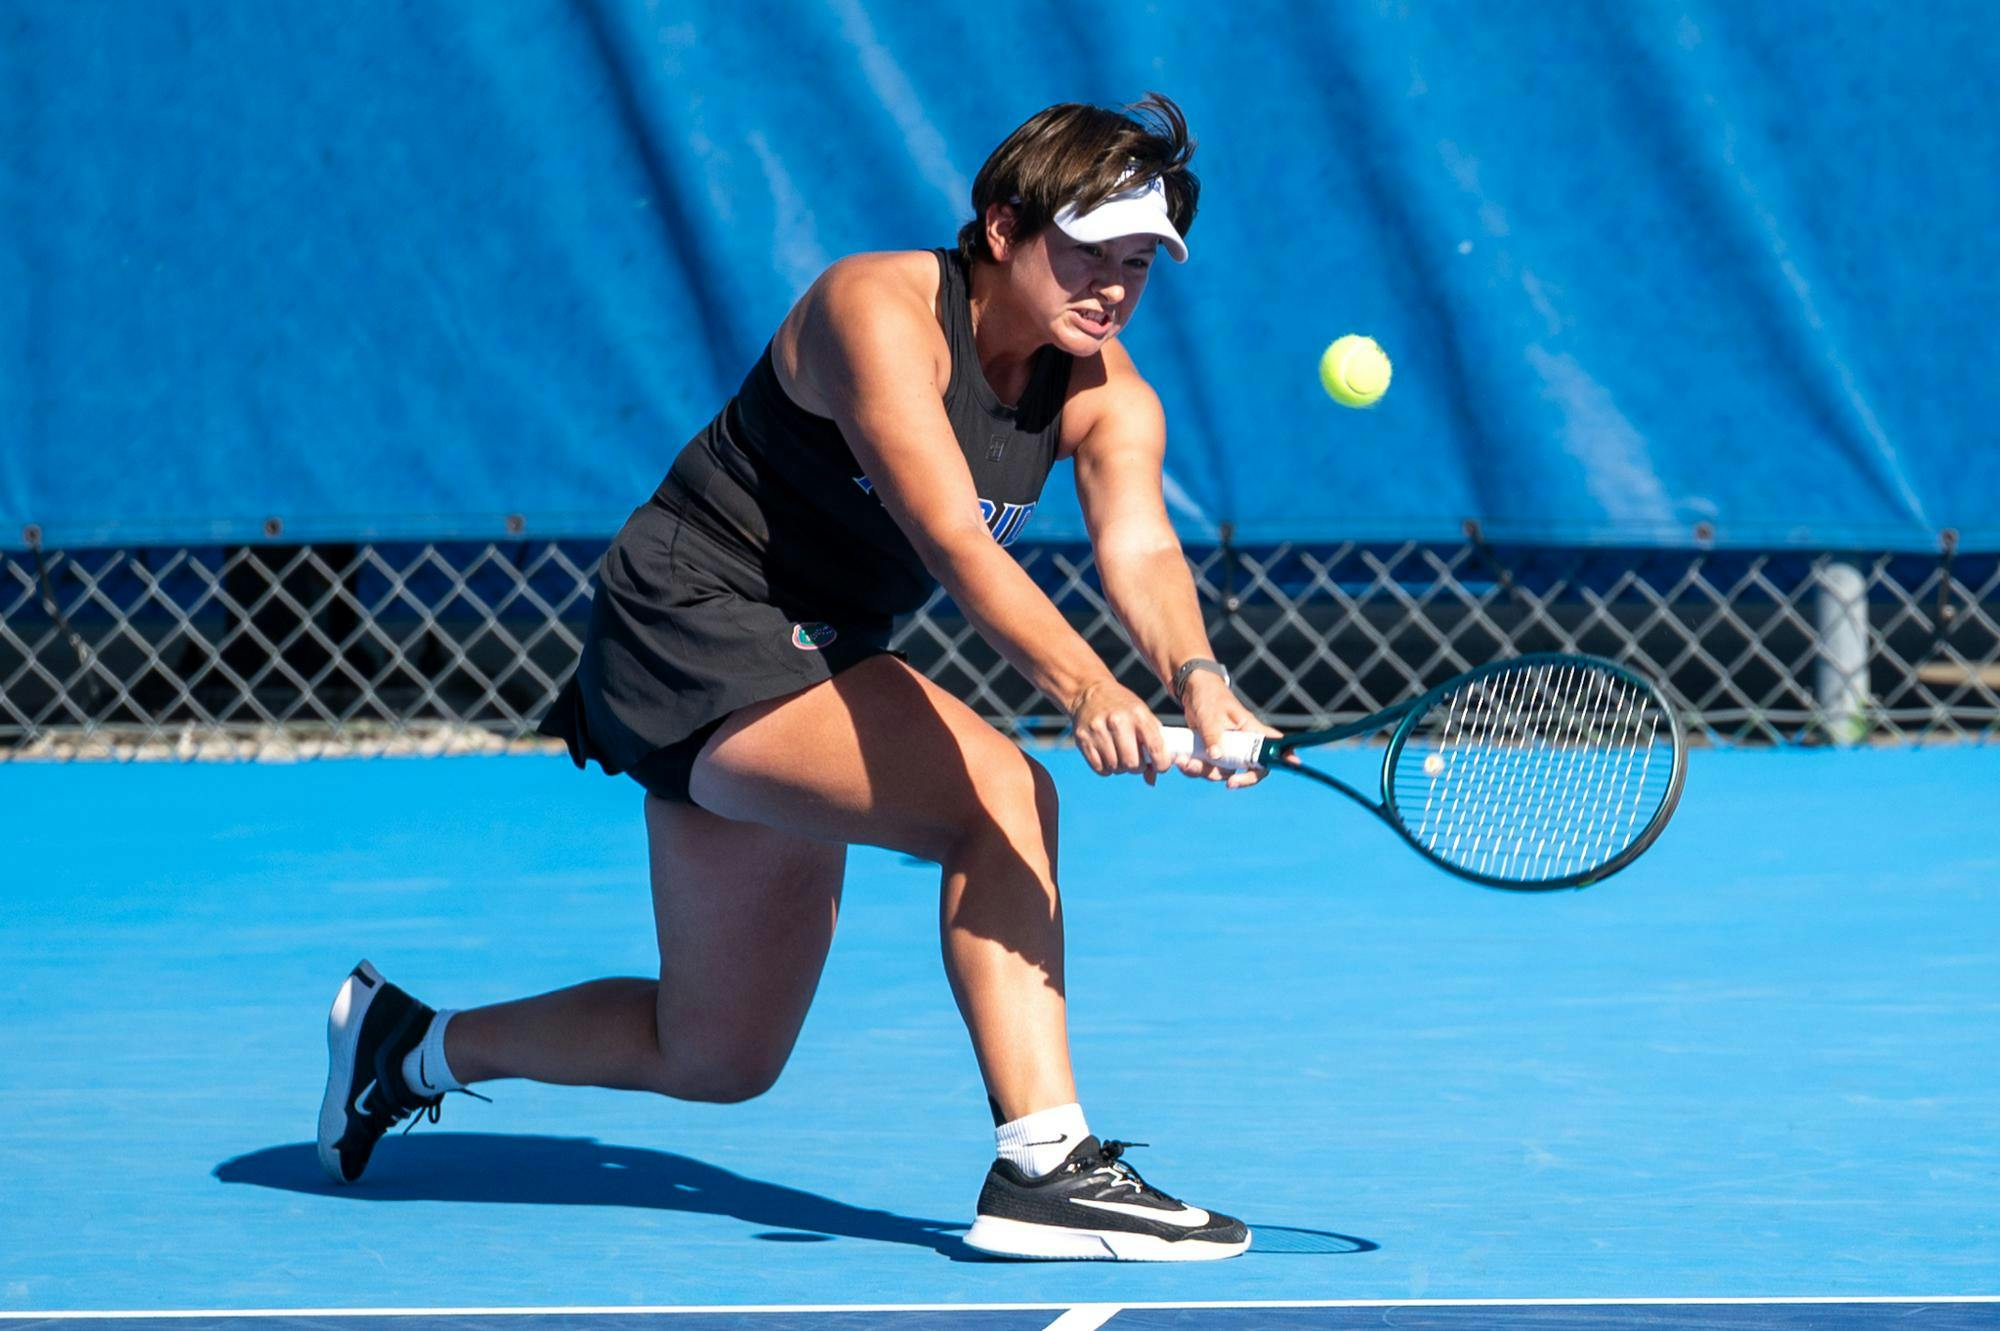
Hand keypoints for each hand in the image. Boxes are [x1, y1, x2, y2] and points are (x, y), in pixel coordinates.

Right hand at [1069, 678, 1172, 784]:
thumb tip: (1152, 779)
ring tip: (1120, 755)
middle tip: (1136, 761)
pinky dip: (1106, 768)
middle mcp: (1117, 721)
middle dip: (1137, 767)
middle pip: (1132, 763)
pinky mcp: (1082, 739)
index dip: (1161, 765)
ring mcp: (1098, 730)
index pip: (1156, 748)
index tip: (1159, 767)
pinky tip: (1107, 756)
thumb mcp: (1143, 716)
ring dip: (1120, 767)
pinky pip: (1099, 768)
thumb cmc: (1122, 707)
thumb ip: (1153, 743)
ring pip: (1115, 767)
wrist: (1089, 692)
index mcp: (1138, 715)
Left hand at [1176, 673, 1283, 788]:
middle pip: (1248, 770)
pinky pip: (1206, 768)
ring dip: (1203, 772)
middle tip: (1229, 784)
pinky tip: (1181, 760)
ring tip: (1184, 762)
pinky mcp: (1212, 752)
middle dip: (1236, 779)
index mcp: (1250, 730)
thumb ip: (1214, 736)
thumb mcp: (1211, 716)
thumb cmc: (1209, 697)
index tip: (1293, 765)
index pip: (1273, 745)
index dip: (1284, 757)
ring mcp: (1227, 750)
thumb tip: (1217, 757)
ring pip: (1222, 772)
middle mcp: (1242, 743)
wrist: (1192, 692)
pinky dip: (1193, 768)